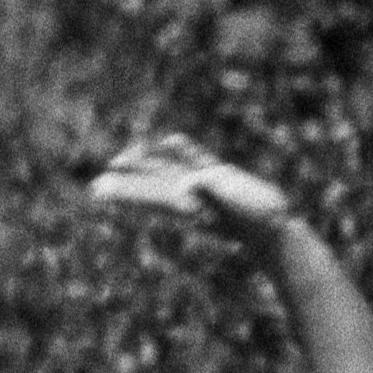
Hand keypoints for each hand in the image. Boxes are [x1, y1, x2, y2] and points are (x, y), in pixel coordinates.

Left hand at [88, 134, 290, 232]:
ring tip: (119, 163)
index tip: (98, 192)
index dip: (124, 191)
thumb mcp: (233, 204)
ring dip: (143, 166)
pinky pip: (195, 158)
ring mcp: (204, 185)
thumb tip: (188, 183)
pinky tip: (168, 140)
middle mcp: (191, 192)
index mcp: (189, 200)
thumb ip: (211, 190)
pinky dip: (180, 148)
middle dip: (124, 184)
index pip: (149, 192)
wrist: (278, 233)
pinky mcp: (220, 177)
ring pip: (167, 171)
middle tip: (94, 189)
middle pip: (151, 183)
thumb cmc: (258, 221)